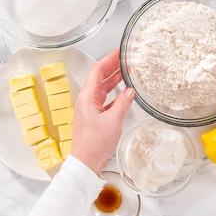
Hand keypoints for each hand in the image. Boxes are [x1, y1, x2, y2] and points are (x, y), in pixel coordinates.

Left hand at [70, 49, 134, 175]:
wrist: (86, 163)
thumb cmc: (94, 144)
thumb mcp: (113, 120)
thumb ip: (123, 103)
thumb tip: (130, 91)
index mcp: (87, 98)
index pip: (97, 71)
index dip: (108, 59)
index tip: (118, 52)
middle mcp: (86, 101)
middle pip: (99, 78)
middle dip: (112, 67)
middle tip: (124, 59)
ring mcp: (89, 109)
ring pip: (102, 89)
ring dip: (114, 80)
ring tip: (126, 72)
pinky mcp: (94, 118)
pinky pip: (105, 101)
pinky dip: (114, 95)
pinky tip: (124, 95)